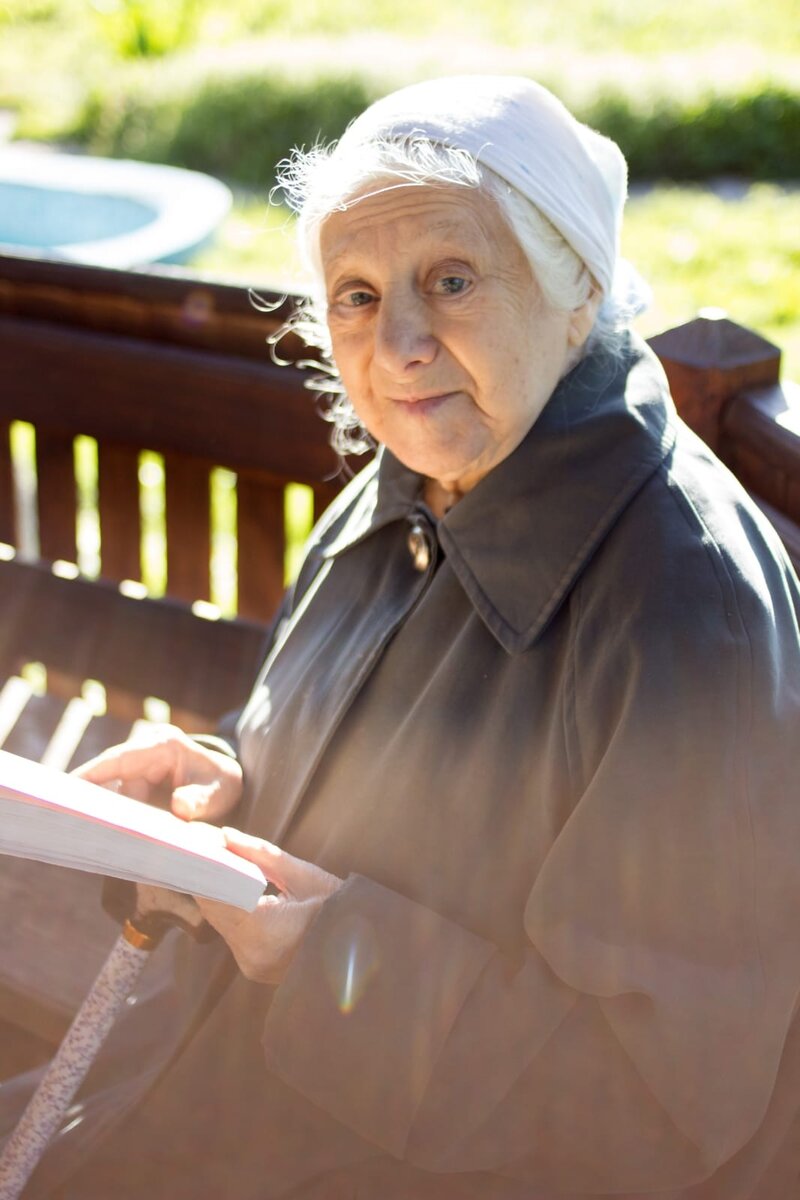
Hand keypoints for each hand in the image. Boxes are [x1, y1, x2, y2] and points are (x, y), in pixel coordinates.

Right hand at [73, 723, 242, 822]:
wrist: (227, 785)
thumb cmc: (222, 784)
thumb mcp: (220, 792)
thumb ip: (201, 800)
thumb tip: (179, 808)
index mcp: (163, 745)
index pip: (119, 759)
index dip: (92, 772)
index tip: (67, 786)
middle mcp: (145, 754)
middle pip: (109, 778)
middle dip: (92, 800)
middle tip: (71, 821)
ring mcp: (139, 771)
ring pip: (114, 796)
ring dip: (107, 815)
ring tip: (93, 837)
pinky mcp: (137, 787)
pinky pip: (122, 804)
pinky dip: (117, 820)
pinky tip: (106, 838)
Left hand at [195, 828, 342, 984]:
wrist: (363, 950)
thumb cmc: (341, 909)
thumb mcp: (304, 875)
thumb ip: (261, 855)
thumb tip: (224, 835)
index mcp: (264, 932)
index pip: (216, 896)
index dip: (203, 869)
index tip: (194, 843)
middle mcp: (251, 955)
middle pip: (213, 909)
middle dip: (208, 878)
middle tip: (200, 845)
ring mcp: (252, 966)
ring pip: (219, 921)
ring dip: (216, 893)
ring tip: (215, 861)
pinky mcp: (254, 968)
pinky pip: (232, 933)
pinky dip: (229, 909)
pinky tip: (229, 887)